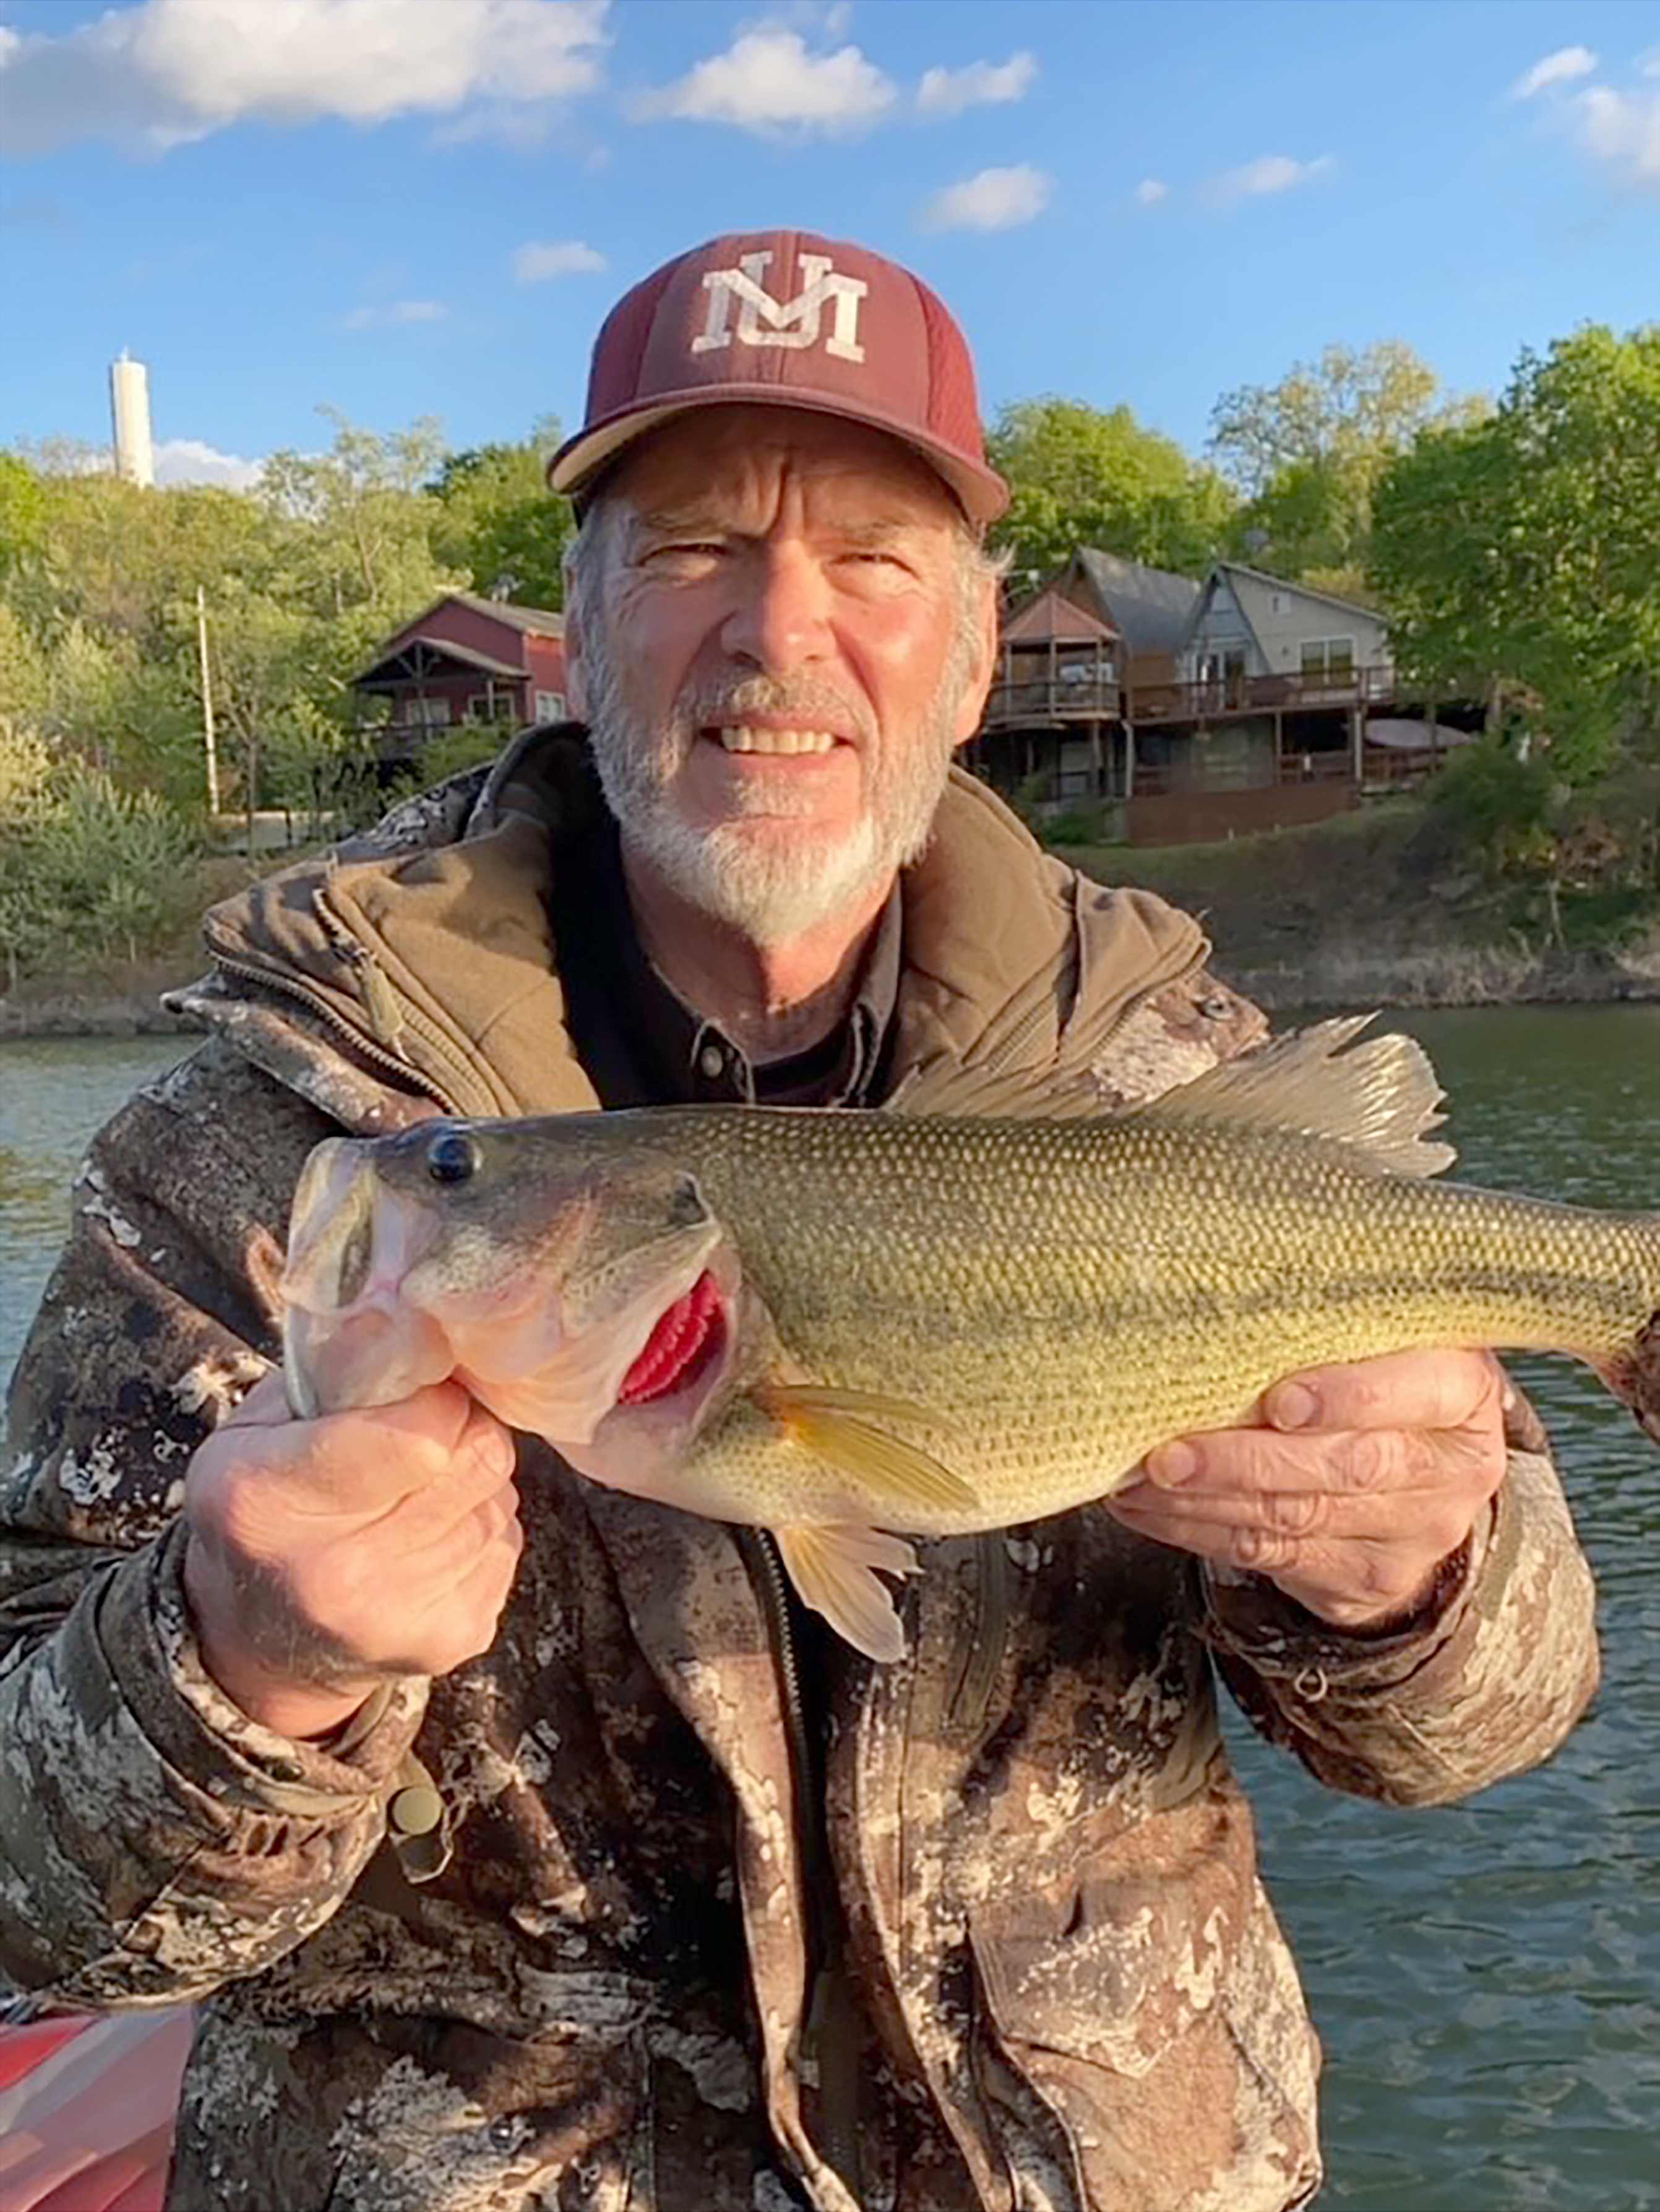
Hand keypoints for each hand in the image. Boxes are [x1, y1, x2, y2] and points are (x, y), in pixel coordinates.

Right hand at [182, 1371, 522, 1737]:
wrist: (262, 1644)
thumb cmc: (262, 1511)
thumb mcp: (255, 1429)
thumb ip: (332, 1369)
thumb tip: (415, 1315)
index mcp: (273, 1502)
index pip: (423, 1430)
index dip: (435, 1397)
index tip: (413, 1395)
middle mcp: (339, 1574)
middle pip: (479, 1456)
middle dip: (462, 1430)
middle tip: (421, 1437)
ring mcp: (401, 1618)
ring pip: (499, 1497)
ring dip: (470, 1481)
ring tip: (414, 1494)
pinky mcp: (452, 1640)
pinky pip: (507, 1544)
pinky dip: (479, 1527)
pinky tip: (428, 1537)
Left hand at [1105, 1349, 1508, 1630]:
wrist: (1423, 1490)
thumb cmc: (1382, 1386)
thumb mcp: (1385, 1345)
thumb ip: (1333, 1327)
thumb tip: (1221, 1293)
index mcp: (1463, 1392)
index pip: (1416, 1393)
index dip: (1349, 1397)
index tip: (1279, 1400)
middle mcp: (1451, 1470)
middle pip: (1345, 1466)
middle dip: (1245, 1460)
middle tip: (1168, 1452)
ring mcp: (1416, 1533)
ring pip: (1298, 1518)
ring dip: (1205, 1500)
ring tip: (1138, 1478)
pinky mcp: (1367, 1578)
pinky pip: (1272, 1558)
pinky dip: (1200, 1531)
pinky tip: (1149, 1509)